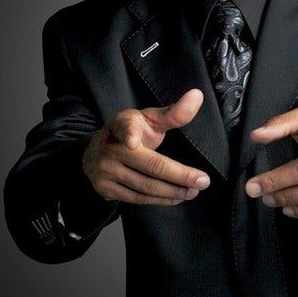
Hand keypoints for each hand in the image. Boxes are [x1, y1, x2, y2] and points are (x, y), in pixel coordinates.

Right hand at [83, 88, 211, 204]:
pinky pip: (138, 199)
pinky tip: (176, 197)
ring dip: (174, 191)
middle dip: (180, 176)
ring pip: (146, 187)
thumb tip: (197, 96)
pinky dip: (160, 200)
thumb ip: (174, 113)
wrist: (94, 151)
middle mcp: (110, 149)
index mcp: (120, 125)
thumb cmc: (130, 131)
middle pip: (150, 166)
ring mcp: (105, 172)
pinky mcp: (105, 190)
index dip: (128, 134)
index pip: (125, 128)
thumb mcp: (148, 118)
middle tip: (203, 181)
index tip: (132, 141)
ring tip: (193, 190)